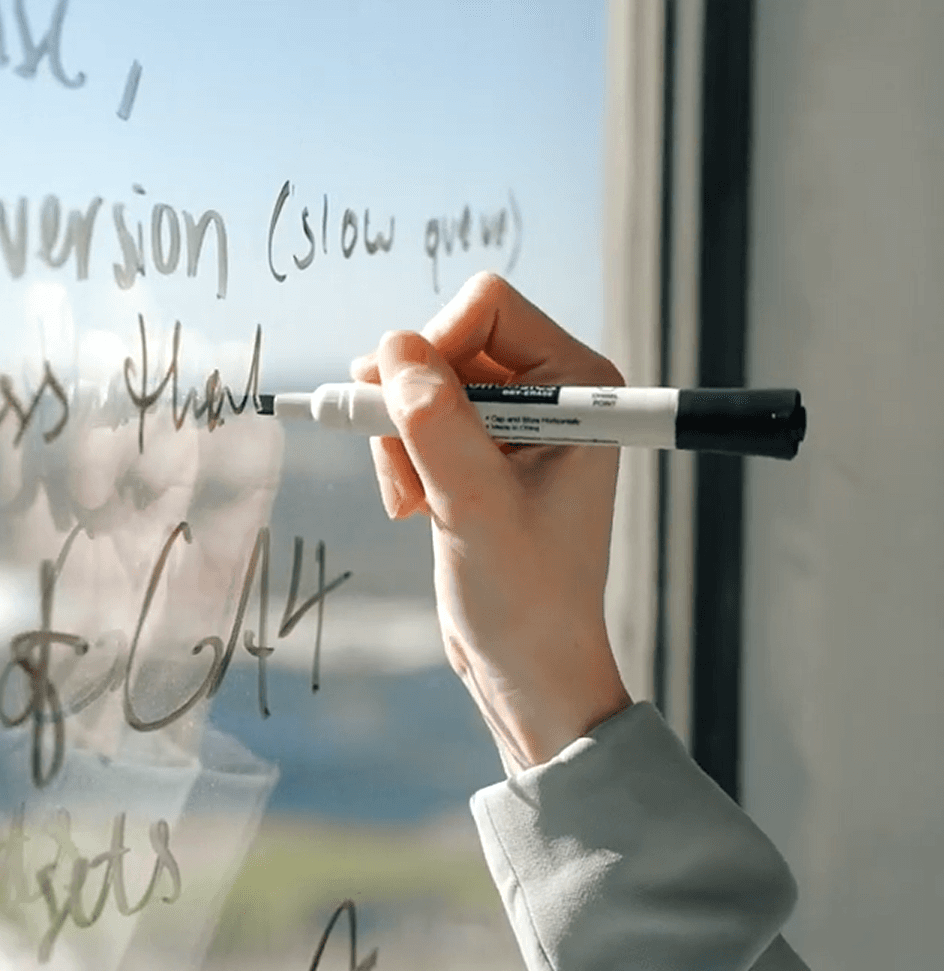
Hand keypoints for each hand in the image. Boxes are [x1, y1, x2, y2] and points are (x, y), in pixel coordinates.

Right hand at [351, 274, 631, 769]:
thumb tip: (392, 348)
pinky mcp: (482, 454)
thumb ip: (435, 422)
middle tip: (405, 467)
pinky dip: (402, 461)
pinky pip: (418, 424)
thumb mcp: (475, 505)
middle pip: (447, 344)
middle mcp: (551, 393)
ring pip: (422, 386)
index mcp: (578, 385)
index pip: (486, 308)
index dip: (434, 347)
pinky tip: (416, 509)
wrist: (528, 662)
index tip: (405, 410)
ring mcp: (514, 425)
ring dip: (401, 441)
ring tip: (414, 500)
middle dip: (412, 406)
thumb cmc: (526, 595)